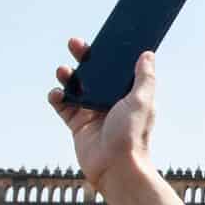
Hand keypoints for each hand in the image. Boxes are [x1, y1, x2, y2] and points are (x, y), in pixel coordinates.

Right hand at [48, 39, 156, 191]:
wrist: (116, 167)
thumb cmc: (132, 135)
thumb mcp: (142, 101)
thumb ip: (144, 77)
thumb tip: (148, 54)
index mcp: (127, 95)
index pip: (116, 68)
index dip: (109, 53)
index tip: (101, 37)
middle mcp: (110, 102)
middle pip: (94, 73)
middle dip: (84, 57)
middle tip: (75, 43)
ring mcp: (92, 113)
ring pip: (76, 87)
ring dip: (68, 76)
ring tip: (63, 70)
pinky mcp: (77, 125)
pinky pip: (63, 106)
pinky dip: (57, 97)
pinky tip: (56, 93)